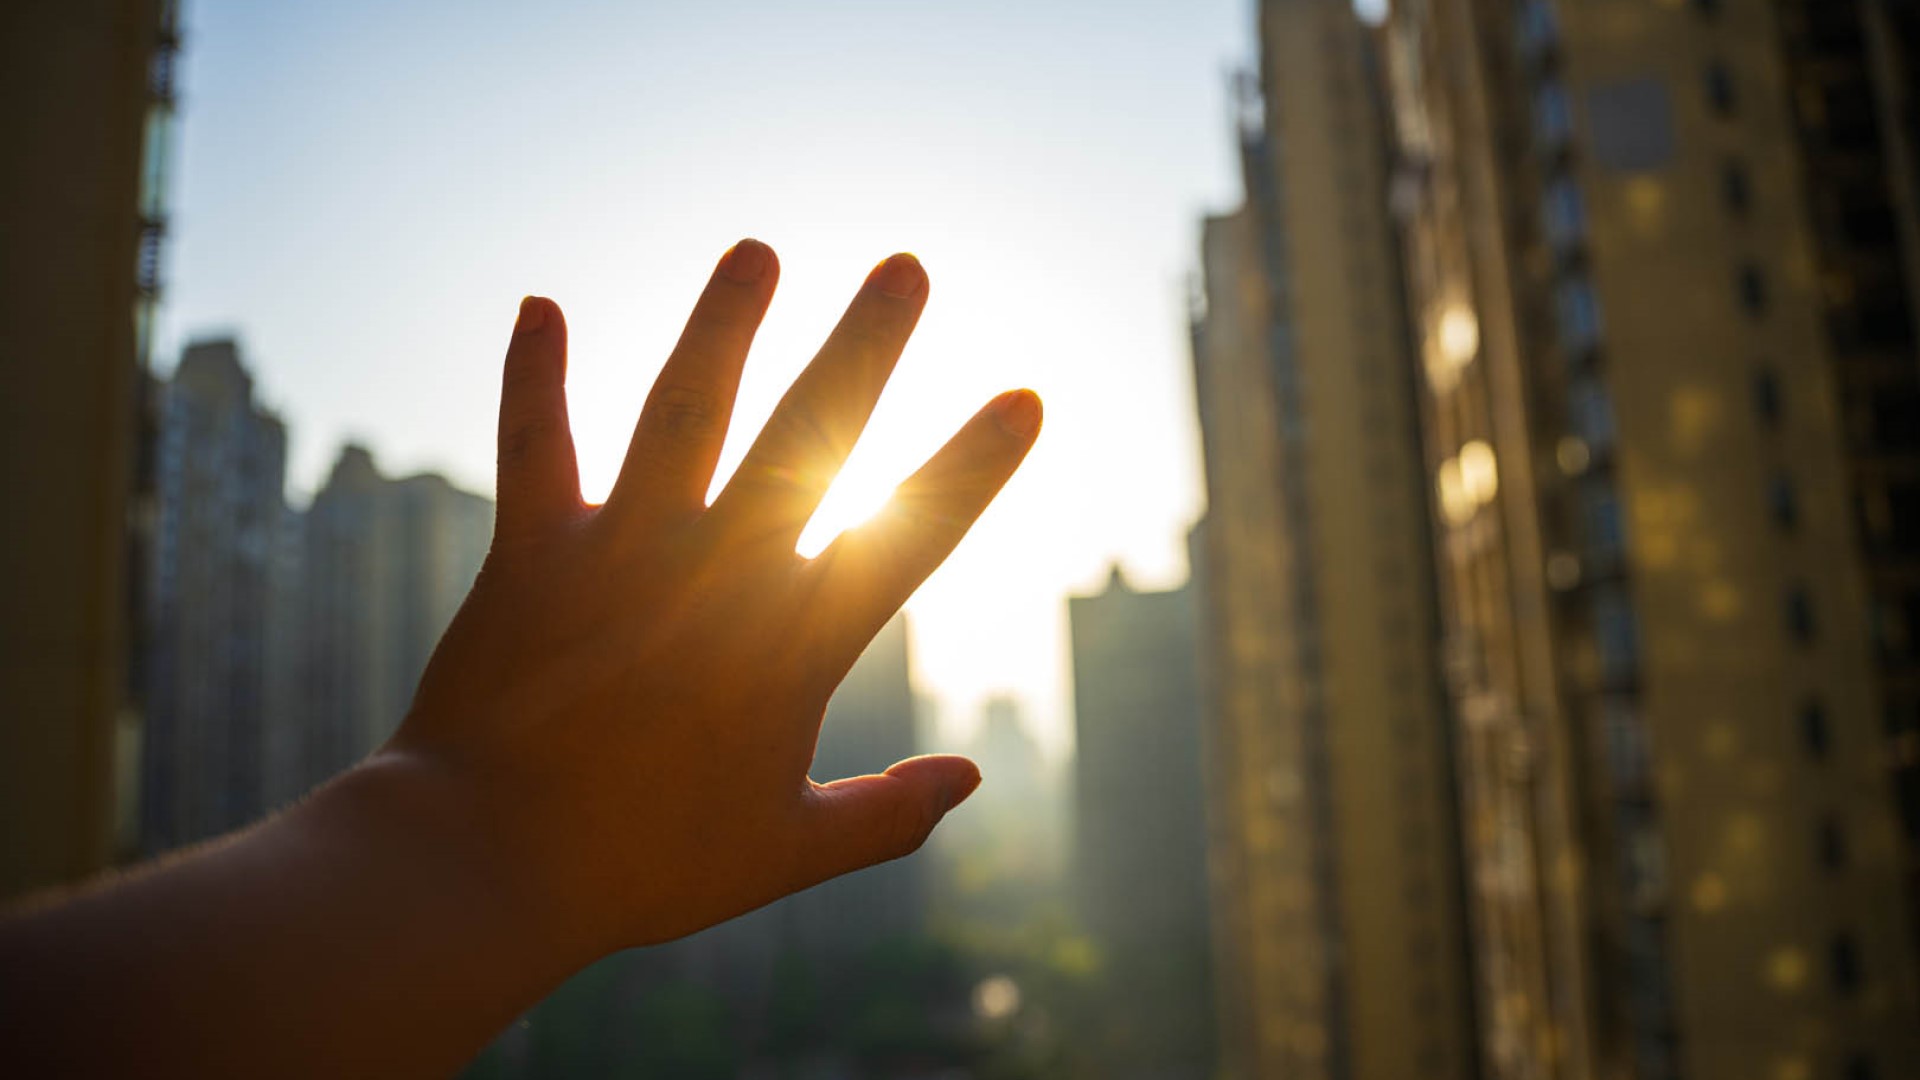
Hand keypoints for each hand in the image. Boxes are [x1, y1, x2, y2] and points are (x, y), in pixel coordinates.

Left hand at [386, 241, 1040, 954]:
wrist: (487, 865)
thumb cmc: (642, 866)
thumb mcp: (786, 853)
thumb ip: (886, 817)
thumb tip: (971, 781)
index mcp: (795, 642)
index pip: (908, 533)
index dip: (971, 465)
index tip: (1022, 399)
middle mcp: (720, 572)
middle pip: (809, 436)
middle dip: (864, 346)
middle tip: (905, 265)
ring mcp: (625, 552)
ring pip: (683, 412)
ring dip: (721, 326)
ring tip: (755, 251)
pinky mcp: (534, 554)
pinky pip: (536, 449)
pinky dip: (533, 378)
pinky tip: (538, 305)